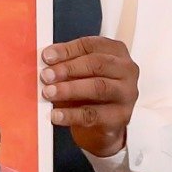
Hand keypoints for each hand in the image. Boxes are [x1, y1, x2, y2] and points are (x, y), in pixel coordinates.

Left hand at [41, 36, 139, 157]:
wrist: (101, 125)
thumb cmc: (89, 93)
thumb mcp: (78, 74)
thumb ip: (65, 65)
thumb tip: (44, 62)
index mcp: (116, 52)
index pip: (92, 45)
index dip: (68, 49)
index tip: (46, 56)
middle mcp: (127, 70)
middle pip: (98, 63)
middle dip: (69, 68)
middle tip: (46, 75)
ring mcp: (127, 93)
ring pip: (99, 87)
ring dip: (70, 89)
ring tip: (49, 93)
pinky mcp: (121, 116)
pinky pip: (94, 114)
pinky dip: (72, 115)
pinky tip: (57, 114)